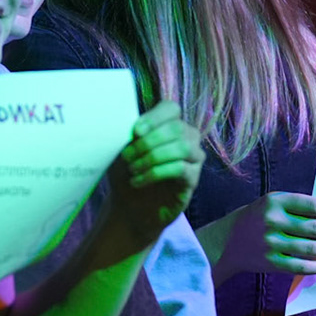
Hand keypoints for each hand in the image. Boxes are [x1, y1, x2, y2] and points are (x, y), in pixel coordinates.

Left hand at [108, 101, 205, 246]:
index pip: (170, 109)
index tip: (134, 132)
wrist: (128, 207)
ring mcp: (193, 159)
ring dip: (153, 157)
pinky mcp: (192, 180)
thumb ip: (128, 133)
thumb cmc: (126, 173)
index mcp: (168, 126)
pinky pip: (181, 169)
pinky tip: (137, 181)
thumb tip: (127, 123)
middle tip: (127, 156)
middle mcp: (186, 138)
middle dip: (149, 141)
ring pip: (183, 147)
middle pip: (177, 127)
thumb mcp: (122, 150)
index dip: (154, 117)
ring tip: (132, 168)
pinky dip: (155, 173)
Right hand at [202, 192, 315, 280]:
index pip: (311, 205)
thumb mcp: (270, 204)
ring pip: (310, 248)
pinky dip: (315, 267)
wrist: (227, 241)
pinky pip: (299, 266)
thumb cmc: (256, 219)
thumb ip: (296, 207)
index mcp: (274, 202)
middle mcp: (272, 221)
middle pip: (314, 228)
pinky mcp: (269, 261)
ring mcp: (270, 243)